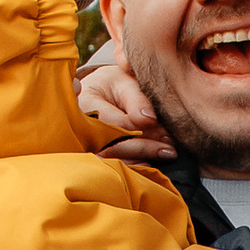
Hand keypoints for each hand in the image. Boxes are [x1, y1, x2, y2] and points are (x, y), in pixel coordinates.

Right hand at [79, 48, 172, 164]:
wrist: (97, 93)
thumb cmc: (113, 85)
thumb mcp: (124, 82)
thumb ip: (137, 99)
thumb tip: (150, 120)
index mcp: (86, 103)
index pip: (117, 123)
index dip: (144, 131)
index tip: (167, 134)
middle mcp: (80, 128)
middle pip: (113, 145)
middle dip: (144, 147)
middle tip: (170, 150)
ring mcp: (82, 144)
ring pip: (111, 159)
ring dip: (140, 160)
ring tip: (164, 155)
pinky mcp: (91, 155)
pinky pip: (109, 166)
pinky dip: (131, 166)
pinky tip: (147, 165)